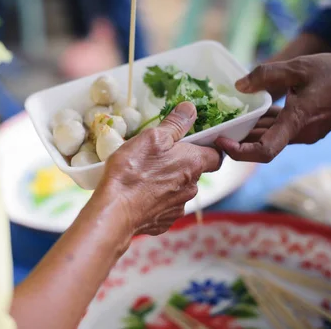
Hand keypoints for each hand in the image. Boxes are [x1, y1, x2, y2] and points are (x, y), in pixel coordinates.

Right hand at [98, 102, 222, 235]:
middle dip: (179, 164)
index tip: (192, 142)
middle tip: (156, 156)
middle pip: (193, 172)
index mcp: (193, 164)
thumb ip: (175, 123)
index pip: (216, 155)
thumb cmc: (133, 170)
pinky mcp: (164, 222)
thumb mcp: (152, 137)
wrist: (115, 211)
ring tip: (143, 176)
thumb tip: (190, 109)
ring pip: (178, 190)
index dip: (207, 147)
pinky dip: (154, 200)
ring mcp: (178, 208)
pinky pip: (164, 206)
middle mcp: (191, 188)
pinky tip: (138, 194)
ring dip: (166, 182)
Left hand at [215, 53, 330, 162]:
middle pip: (261, 146)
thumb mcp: (299, 67)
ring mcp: (305, 132)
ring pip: (270, 136)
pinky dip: (264, 124)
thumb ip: (267, 74)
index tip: (220, 142)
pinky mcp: (308, 126)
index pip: (264, 151)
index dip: (239, 153)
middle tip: (211, 131)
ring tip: (225, 120)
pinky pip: (280, 128)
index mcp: (296, 124)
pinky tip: (250, 112)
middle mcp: (300, 134)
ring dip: (249, 132)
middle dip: (236, 141)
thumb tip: (239, 86)